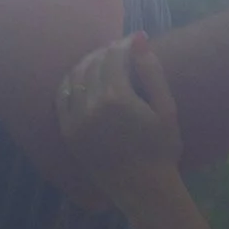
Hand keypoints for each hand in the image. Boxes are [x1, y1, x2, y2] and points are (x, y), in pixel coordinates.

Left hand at [56, 34, 181, 201]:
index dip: (125, 43)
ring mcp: (75, 120)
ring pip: (75, 76)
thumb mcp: (167, 109)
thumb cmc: (161, 149)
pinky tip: (82, 79)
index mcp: (117, 97)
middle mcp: (91, 105)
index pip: (114, 56)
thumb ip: (152, 72)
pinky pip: (62, 97)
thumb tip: (139, 39)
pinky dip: (70, 82)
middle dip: (107, 51)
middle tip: (121, 50)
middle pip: (93, 63)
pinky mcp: (68, 132)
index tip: (135, 39)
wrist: (142, 189)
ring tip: (103, 61)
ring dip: (88, 62)